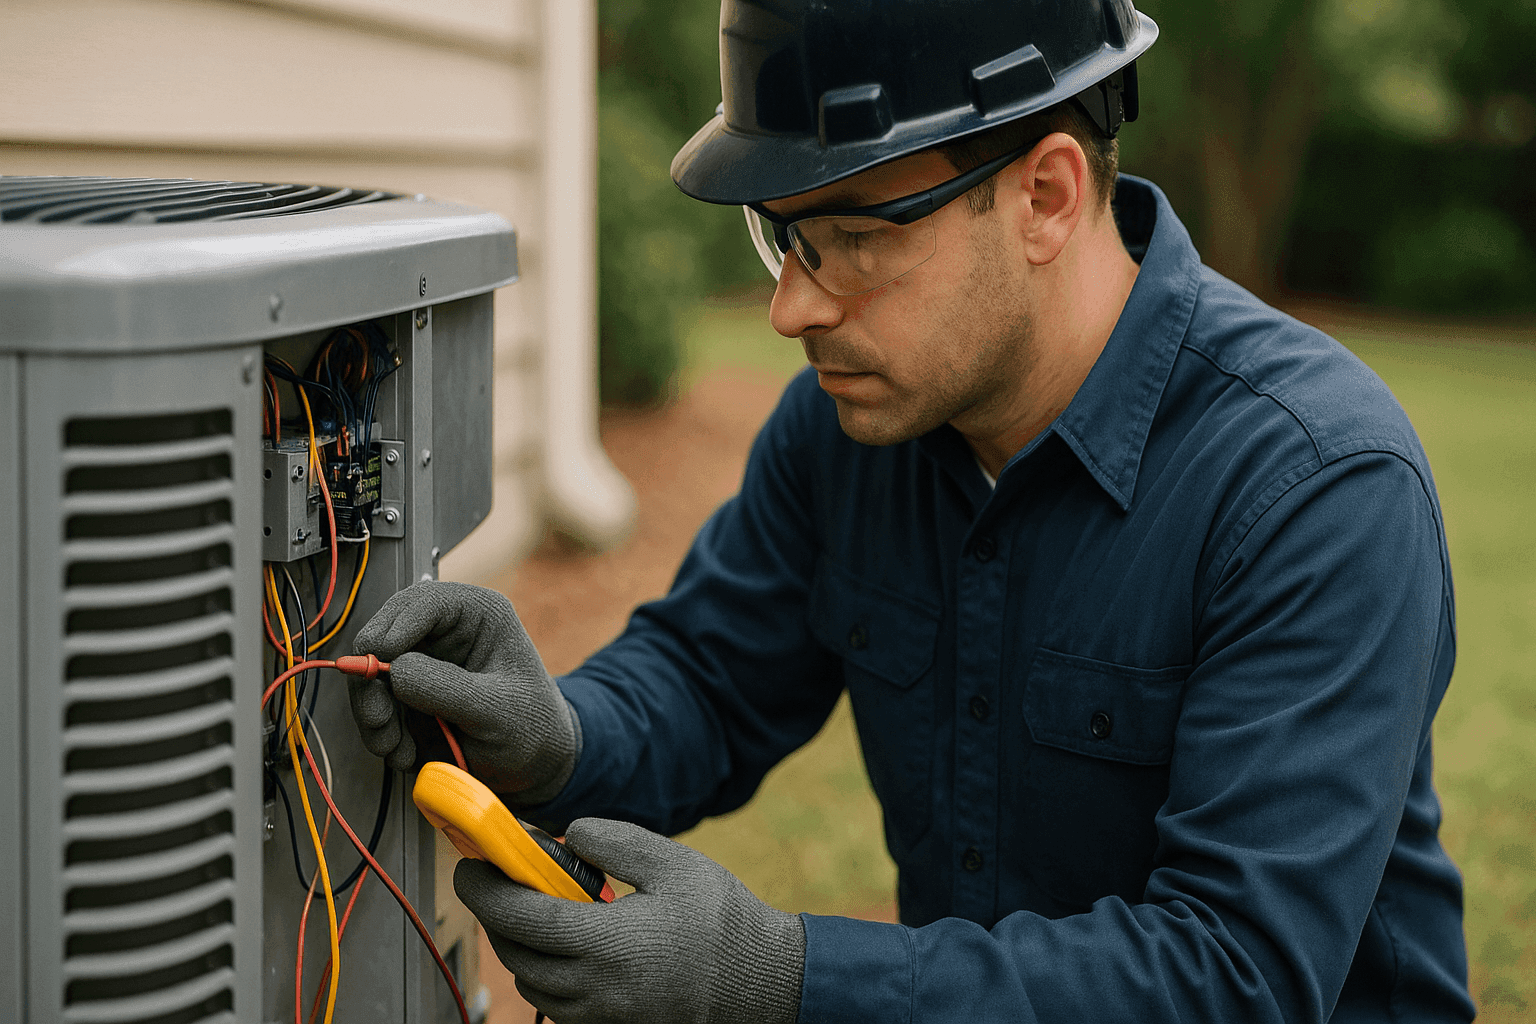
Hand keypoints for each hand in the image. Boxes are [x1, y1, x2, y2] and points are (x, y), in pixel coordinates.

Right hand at [348, 580, 579, 802]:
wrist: (534, 763)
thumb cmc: (532, 725)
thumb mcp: (495, 708)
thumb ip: (446, 687)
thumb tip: (394, 671)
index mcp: (477, 615)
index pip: (422, 603)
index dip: (393, 628)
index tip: (378, 658)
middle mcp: (445, 632)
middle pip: (382, 637)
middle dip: (372, 681)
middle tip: (378, 719)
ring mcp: (423, 664)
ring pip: (370, 676)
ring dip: (375, 716)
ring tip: (396, 749)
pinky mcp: (408, 695)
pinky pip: (375, 707)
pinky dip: (381, 734)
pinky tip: (405, 753)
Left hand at [455, 818, 804, 1023]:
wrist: (764, 982)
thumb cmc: (723, 920)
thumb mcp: (673, 863)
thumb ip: (614, 843)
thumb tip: (566, 832)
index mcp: (608, 943)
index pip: (522, 917)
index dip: (485, 891)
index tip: (469, 867)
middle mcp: (597, 988)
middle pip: (516, 955)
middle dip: (496, 916)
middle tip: (497, 882)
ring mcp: (603, 1016)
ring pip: (532, 986)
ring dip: (519, 947)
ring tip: (534, 910)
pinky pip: (558, 1006)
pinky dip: (546, 974)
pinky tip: (566, 946)